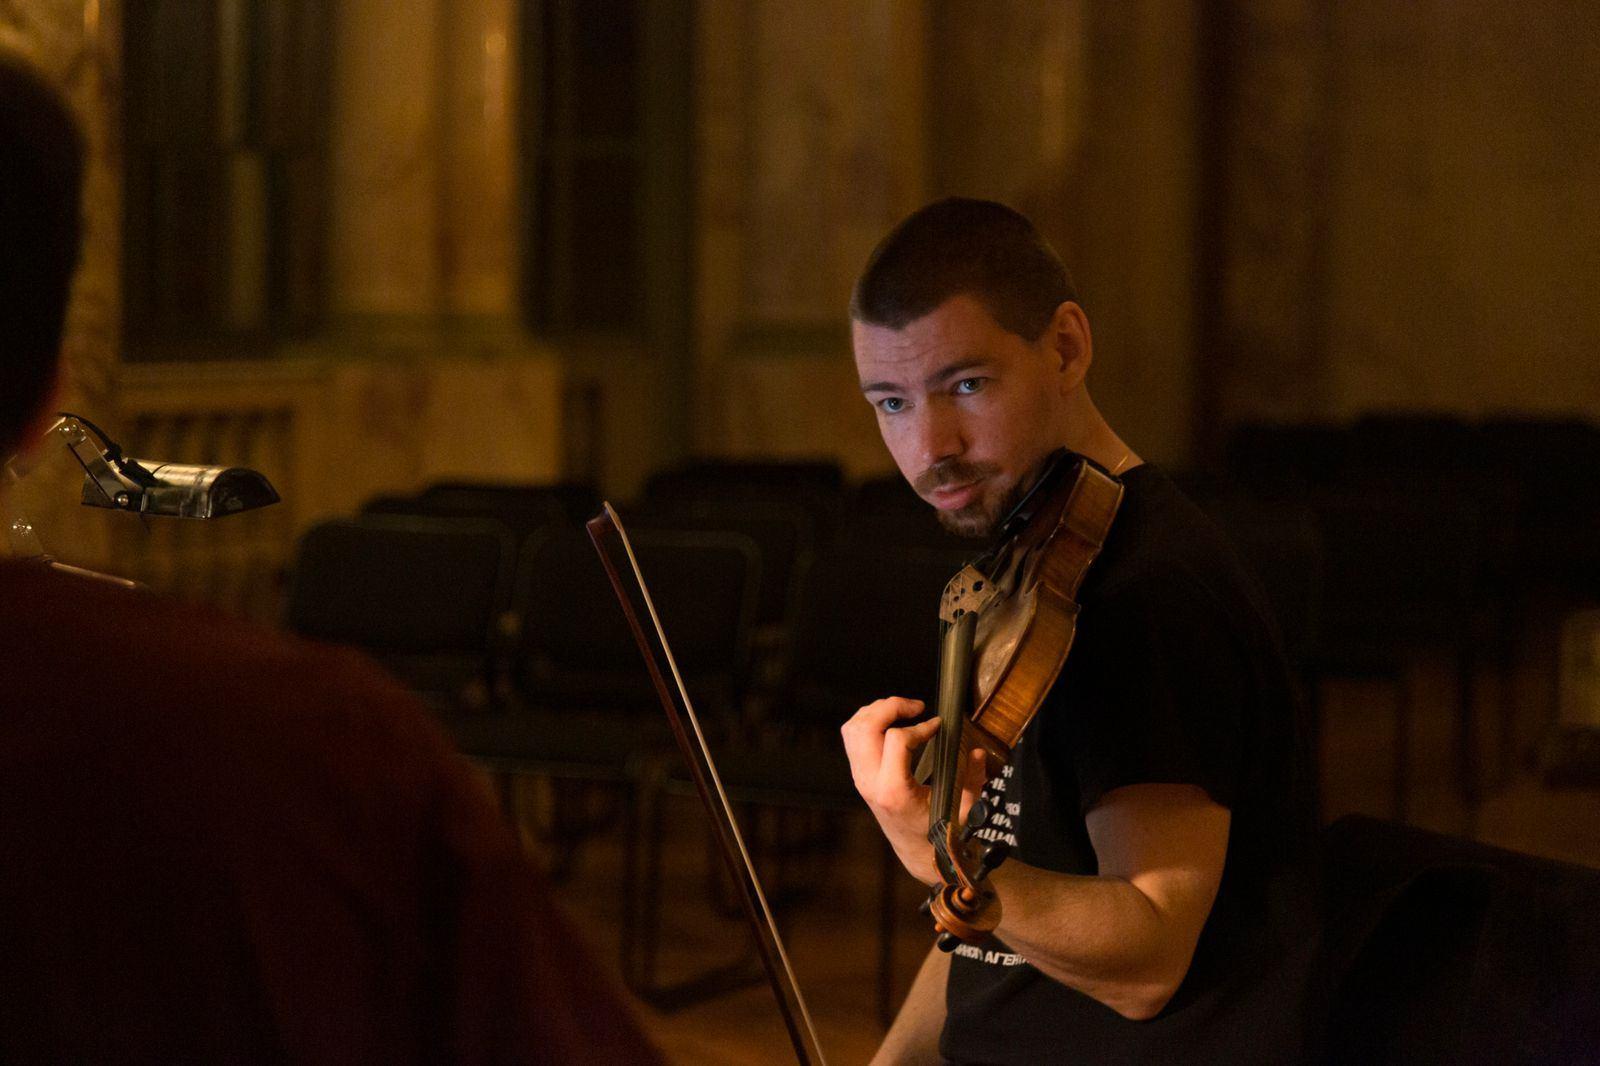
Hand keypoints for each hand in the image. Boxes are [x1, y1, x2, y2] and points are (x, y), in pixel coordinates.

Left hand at [841, 697, 986, 884]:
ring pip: (854, 728)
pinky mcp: (859, 773)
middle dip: (891, 706)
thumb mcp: (963, 808)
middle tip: (916, 706)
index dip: (920, 727)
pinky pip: (852, 736)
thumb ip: (973, 779)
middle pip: (866, 727)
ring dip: (877, 710)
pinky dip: (868, 720)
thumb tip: (978, 752)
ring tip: (902, 709)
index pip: (896, 740)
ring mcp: (861, 777)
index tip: (938, 726)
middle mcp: (871, 782)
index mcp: (895, 791)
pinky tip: (890, 720)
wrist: (915, 849)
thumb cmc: (937, 830)